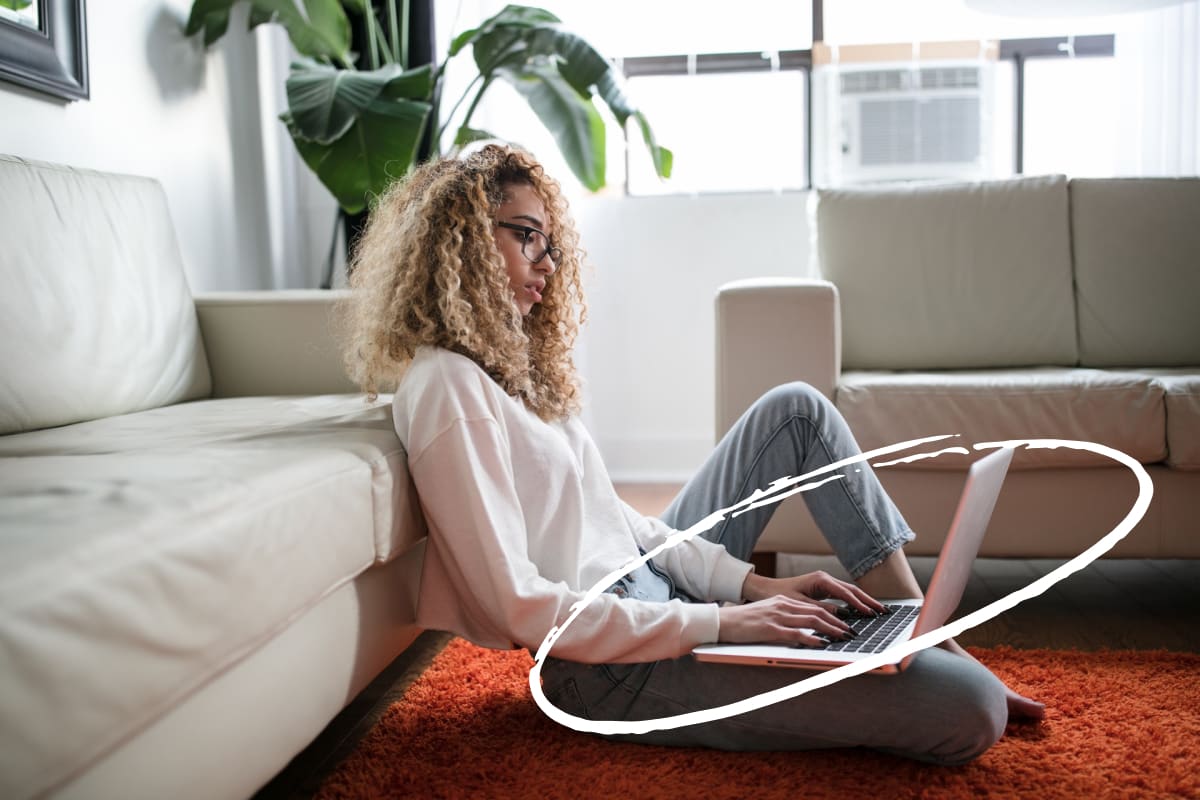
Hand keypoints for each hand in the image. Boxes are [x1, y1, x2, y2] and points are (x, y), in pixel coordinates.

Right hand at [717, 594, 854, 646]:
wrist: (722, 621)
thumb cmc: (743, 621)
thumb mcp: (767, 614)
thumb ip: (784, 618)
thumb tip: (802, 629)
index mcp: (783, 601)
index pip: (813, 607)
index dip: (832, 615)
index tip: (845, 624)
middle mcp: (783, 605)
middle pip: (817, 612)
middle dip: (838, 622)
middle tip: (852, 632)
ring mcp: (777, 616)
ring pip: (811, 620)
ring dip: (831, 629)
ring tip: (844, 637)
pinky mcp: (770, 629)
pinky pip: (796, 633)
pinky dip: (812, 638)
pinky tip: (822, 643)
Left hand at [741, 570, 886, 616]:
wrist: (766, 589)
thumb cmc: (780, 595)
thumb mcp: (800, 604)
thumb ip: (821, 609)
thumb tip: (842, 616)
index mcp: (820, 580)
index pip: (845, 593)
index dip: (859, 604)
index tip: (871, 614)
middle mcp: (825, 579)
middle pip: (852, 590)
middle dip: (869, 601)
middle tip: (884, 611)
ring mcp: (825, 583)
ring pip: (850, 592)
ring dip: (864, 601)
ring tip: (879, 611)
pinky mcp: (824, 589)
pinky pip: (843, 595)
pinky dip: (854, 602)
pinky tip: (863, 610)